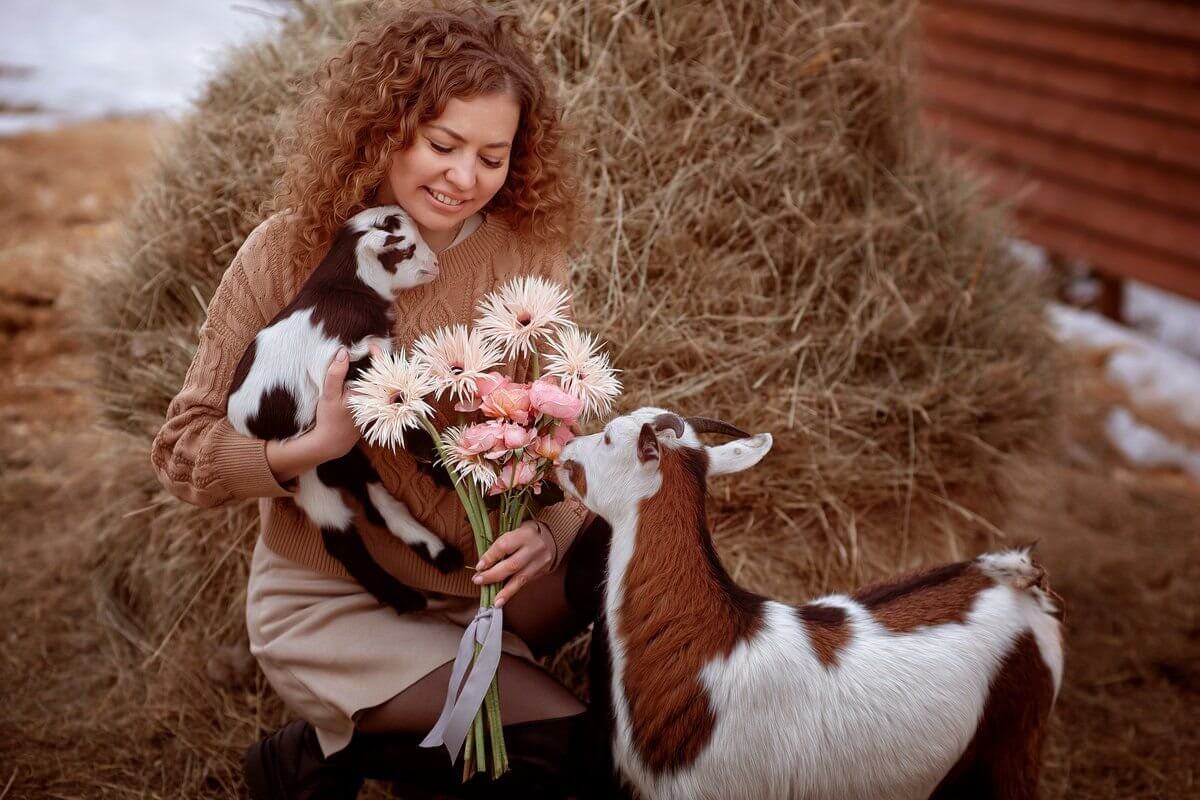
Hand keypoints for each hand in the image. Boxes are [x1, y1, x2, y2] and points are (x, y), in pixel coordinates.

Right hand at [306, 344, 381, 463]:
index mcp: (370, 393)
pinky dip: (370, 378)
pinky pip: (375, 387)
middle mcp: (378, 398)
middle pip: (382, 371)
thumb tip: (343, 352)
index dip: (377, 352)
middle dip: (374, 357)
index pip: (381, 367)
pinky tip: (360, 372)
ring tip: (362, 355)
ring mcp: (377, 402)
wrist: (332, 443)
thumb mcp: (329, 395)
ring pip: (379, 379)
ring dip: (372, 367)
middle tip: (364, 346)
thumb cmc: (330, 419)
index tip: (368, 343)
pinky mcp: (372, 405)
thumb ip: (335, 374)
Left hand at [471, 519, 555, 607]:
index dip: (490, 557)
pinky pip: (524, 584)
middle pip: (512, 564)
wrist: (550, 539)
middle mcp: (534, 548)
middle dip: (493, 575)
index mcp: (524, 534)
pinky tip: (501, 600)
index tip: (479, 567)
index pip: (504, 546)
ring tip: (493, 600)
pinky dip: (511, 592)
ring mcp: (539, 562)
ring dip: (504, 591)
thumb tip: (482, 565)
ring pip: (520, 578)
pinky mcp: (541, 572)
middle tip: (478, 580)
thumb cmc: (524, 535)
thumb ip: (500, 545)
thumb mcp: (513, 531)